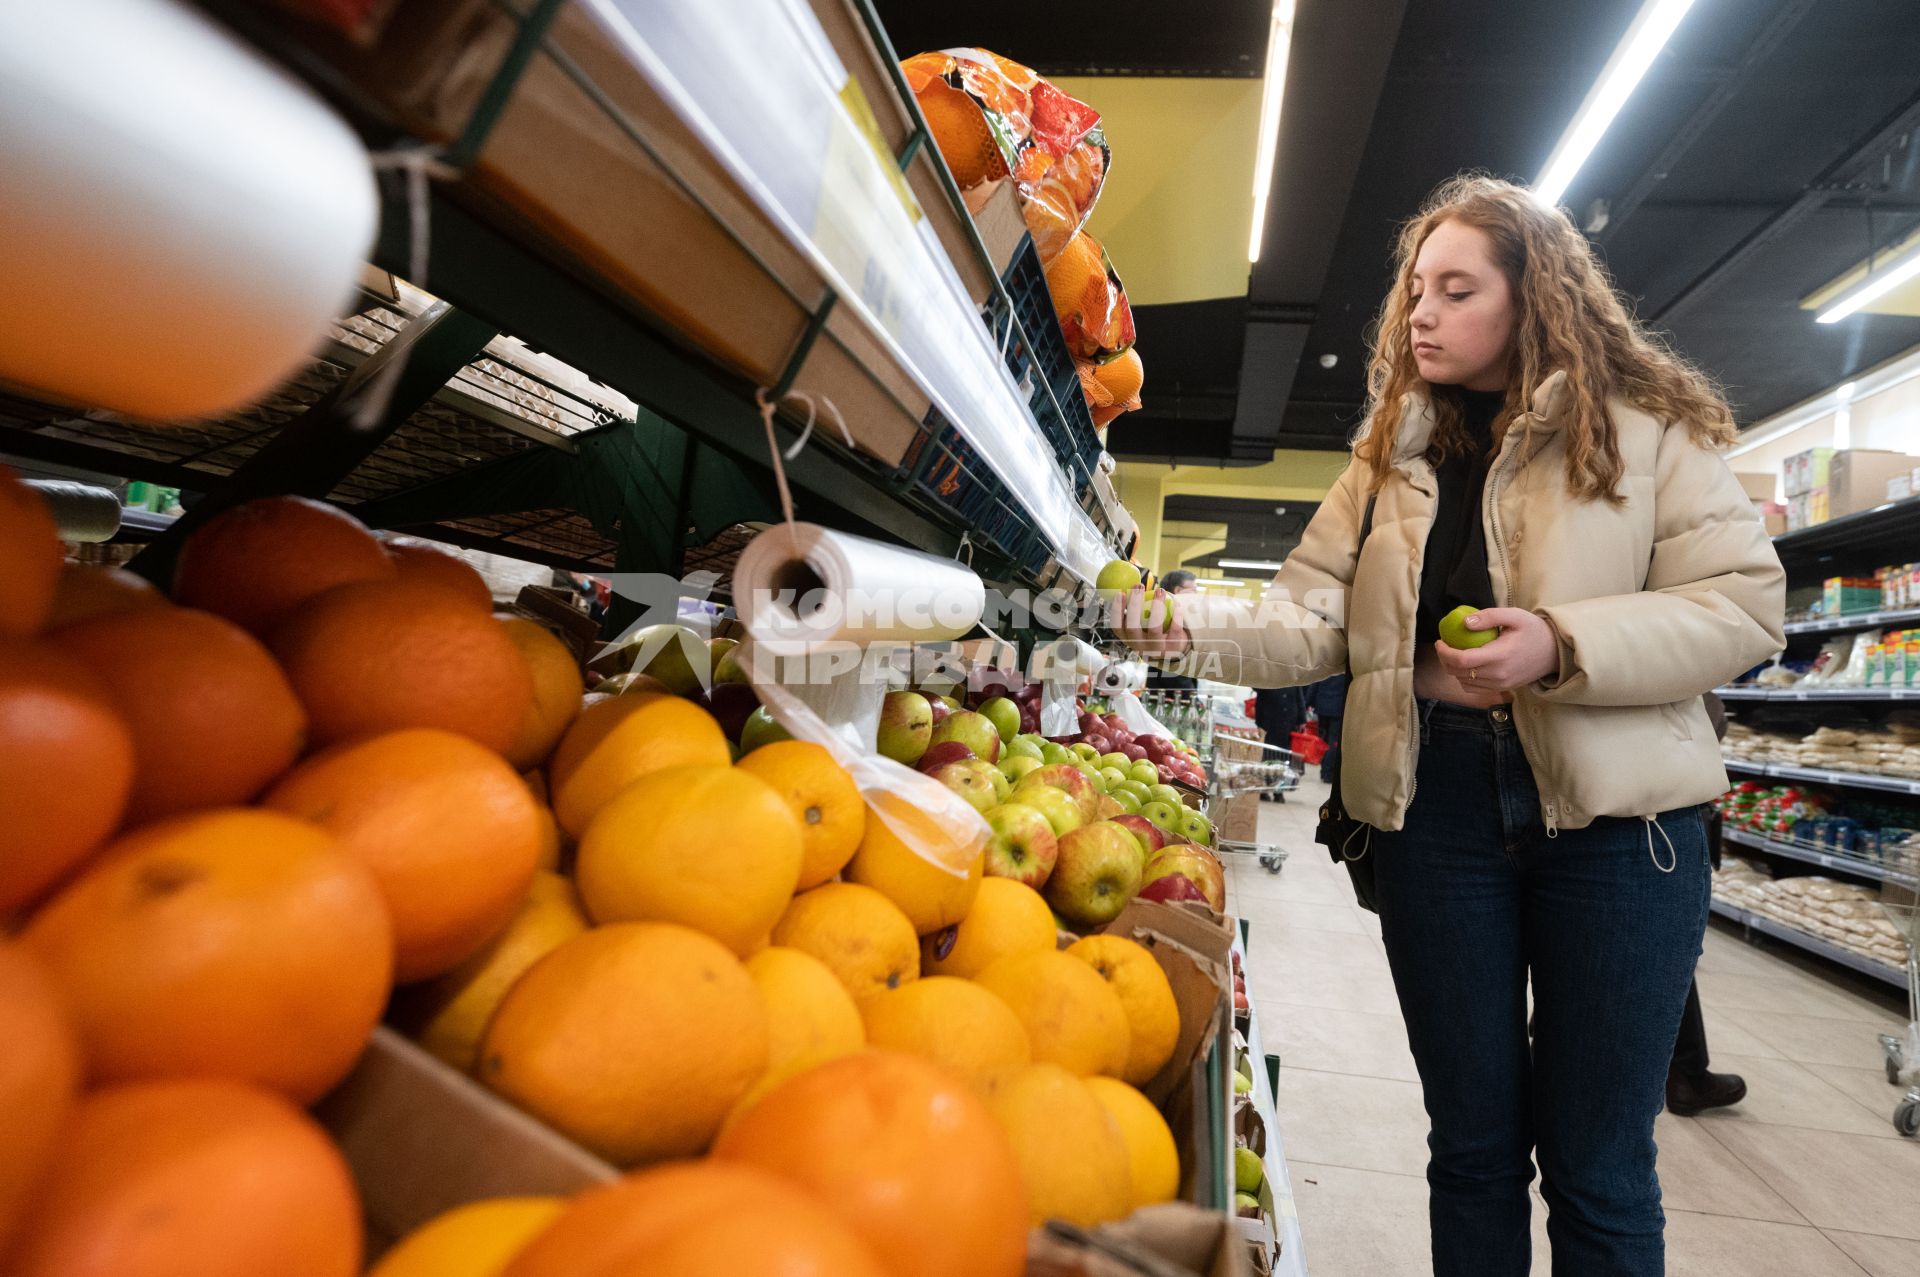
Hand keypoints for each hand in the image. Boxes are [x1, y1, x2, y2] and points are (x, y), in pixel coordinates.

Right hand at [1107, 587, 1190, 659]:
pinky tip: (1175, 603)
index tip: (1121, 592)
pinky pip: (1174, 630)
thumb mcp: (1139, 624)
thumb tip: (1129, 586)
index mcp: (1128, 639)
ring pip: (1154, 629)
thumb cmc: (1150, 630)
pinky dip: (1175, 615)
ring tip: (1159, 591)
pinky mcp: (1172, 649)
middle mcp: (1139, 646)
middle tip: (1139, 586)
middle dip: (1134, 605)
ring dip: (1156, 607)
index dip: (1117, 610)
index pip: (1117, 626)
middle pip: (1132, 627)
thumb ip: (1134, 609)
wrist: (1171, 650)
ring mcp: (1155, 649)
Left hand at [1430, 607, 1559, 691]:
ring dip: (1453, 670)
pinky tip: (1465, 666)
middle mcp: (1498, 675)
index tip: (1440, 641)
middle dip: (1444, 660)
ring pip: (1463, 682)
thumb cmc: (1534, 630)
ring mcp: (1500, 685)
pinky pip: (1474, 689)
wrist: (1555, 652)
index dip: (1444, 652)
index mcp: (1499, 656)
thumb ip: (1489, 616)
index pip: (1461, 660)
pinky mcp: (1502, 689)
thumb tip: (1465, 622)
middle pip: (1458, 673)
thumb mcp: (1515, 616)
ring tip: (1453, 654)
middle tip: (1443, 646)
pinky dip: (1464, 679)